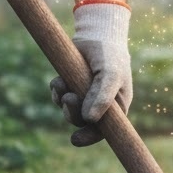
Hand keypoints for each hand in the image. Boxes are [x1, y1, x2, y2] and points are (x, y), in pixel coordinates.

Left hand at [50, 1, 131, 146]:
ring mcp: (84, 95)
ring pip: (68, 110)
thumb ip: (102, 97)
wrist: (97, 33)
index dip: (90, 136)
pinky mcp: (71, 86)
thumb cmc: (110, 55)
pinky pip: (58, 96)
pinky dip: (56, 90)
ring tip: (62, 84)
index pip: (104, 130)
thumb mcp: (110, 75)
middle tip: (68, 99)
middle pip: (82, 122)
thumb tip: (88, 120)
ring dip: (61, 100)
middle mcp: (100, 104)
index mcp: (116, 106)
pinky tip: (59, 79)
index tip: (75, 139)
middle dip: (72, 113)